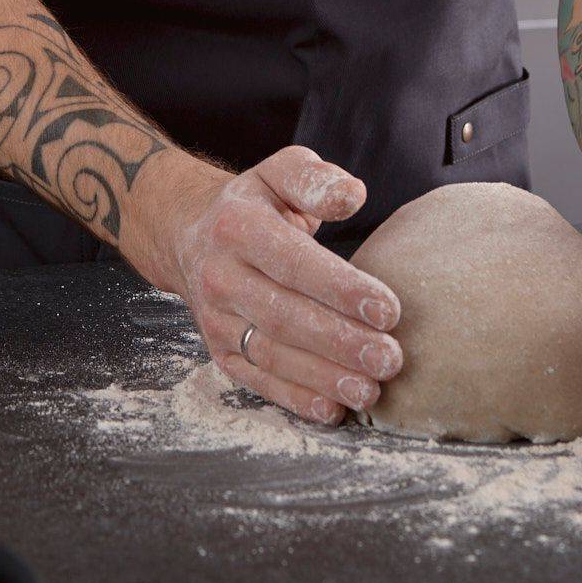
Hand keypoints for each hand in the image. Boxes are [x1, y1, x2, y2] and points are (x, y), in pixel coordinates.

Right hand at [157, 145, 404, 427]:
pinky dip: (295, 399)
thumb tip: (353, 195)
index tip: (388, 309)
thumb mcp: (280, 173)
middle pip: (284, 315)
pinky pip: (258, 381)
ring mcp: (216, 318)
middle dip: (341, 341)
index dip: (340, 288)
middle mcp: (221, 274)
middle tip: (390, 358)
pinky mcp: (220, 352)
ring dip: (324, 377)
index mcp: (237, 225)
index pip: (292, 261)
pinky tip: (333, 409)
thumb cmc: (256, 205)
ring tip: (371, 389)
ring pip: (272, 354)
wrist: (191, 236)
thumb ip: (315, 180)